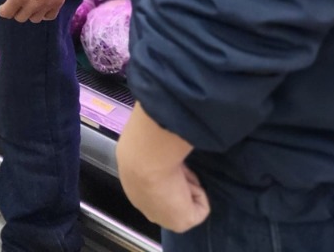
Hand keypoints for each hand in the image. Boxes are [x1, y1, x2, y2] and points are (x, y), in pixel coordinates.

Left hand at [0, 0, 72, 22]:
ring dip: (30, 13)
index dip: (4, 10)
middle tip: (18, 3)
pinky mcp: (58, 3)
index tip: (4, 7)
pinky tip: (42, 7)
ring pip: (35, 19)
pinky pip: (49, 16)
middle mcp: (32, 4)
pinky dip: (44, 13)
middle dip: (17, 11)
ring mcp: (46, 5)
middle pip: (20, 18)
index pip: (7, 13)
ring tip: (31, 4)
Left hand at [117, 103, 210, 232]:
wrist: (143, 156)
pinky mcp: (180, 222)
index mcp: (132, 181)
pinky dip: (199, 193)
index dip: (166, 166)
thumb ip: (150, 132)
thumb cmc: (140, 141)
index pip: (154, 180)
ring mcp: (161, 215)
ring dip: (188, 183)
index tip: (170, 154)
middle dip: (179, 178)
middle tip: (179, 163)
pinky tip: (185, 181)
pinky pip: (201, 208)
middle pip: (170, 193)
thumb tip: (158, 112)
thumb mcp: (141, 133)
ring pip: (186, 199)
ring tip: (179, 170)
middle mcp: (144, 201)